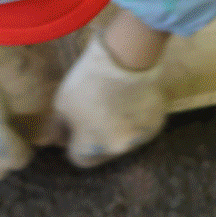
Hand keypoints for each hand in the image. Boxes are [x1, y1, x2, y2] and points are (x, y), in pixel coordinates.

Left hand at [54, 30, 168, 167]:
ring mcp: (140, 137)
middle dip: (97, 137)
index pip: (79, 159)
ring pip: (124, 140)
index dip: (75, 144)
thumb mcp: (62, 102)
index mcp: (91, 148)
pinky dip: (137, 118)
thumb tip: (58, 140)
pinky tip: (132, 99)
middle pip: (103, 152)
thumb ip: (59, 127)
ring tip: (115, 103)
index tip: (75, 128)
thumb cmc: (90, 80)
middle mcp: (117, 149)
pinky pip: (142, 127)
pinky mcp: (157, 123)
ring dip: (118, 129)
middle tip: (95, 112)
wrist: (128, 57)